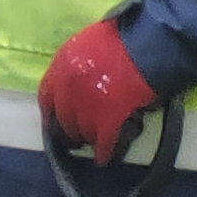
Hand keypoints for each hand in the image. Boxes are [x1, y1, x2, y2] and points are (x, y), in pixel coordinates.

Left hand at [39, 21, 157, 163]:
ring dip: (88, 139)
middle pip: (64, 118)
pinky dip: (105, 152)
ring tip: (94, 144)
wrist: (150, 43)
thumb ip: (79, 62)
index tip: (55, 120)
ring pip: (82, 132)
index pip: (46, 96)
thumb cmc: (125, 36)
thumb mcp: (90, 42)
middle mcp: (68, 88)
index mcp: (61, 65)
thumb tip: (79, 80)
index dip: (52, 112)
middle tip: (76, 138)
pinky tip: (106, 159)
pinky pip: (104, 142)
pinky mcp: (108, 120)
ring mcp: (87, 106)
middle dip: (70, 130)